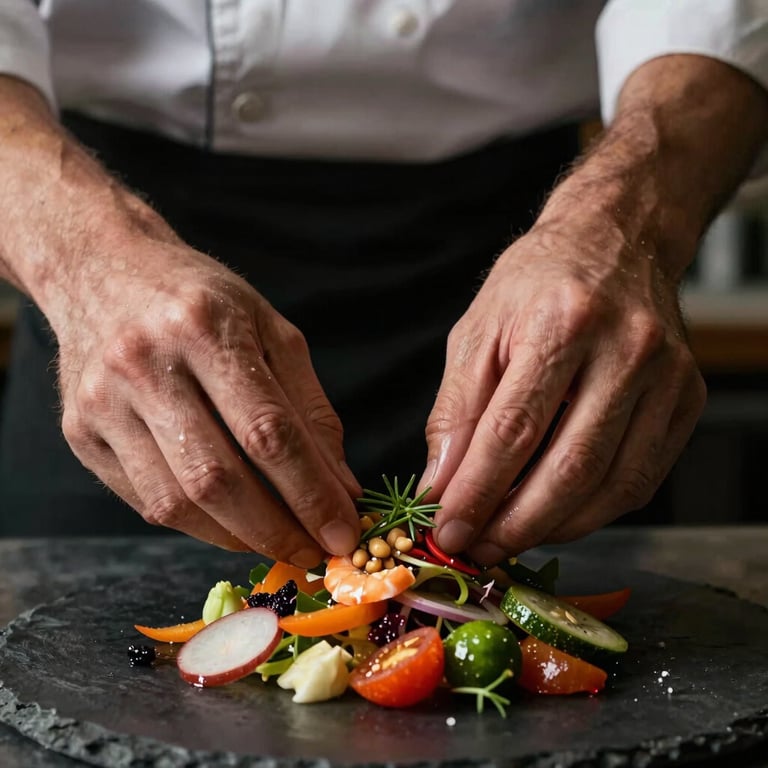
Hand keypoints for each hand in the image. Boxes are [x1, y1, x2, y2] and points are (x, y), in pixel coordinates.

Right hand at [55, 231, 360, 564]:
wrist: (102, 270)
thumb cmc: (203, 301)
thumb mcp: (272, 332)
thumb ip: (311, 410)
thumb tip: (341, 487)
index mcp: (205, 328)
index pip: (268, 432)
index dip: (312, 493)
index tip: (344, 532)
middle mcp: (145, 364)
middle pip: (218, 478)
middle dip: (276, 530)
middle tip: (314, 552)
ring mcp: (103, 402)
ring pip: (175, 501)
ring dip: (236, 536)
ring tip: (277, 541)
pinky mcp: (79, 432)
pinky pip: (144, 500)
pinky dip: (196, 524)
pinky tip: (229, 522)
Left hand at [419, 215, 704, 561]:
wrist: (617, 241)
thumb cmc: (536, 284)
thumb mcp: (478, 332)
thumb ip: (456, 411)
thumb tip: (440, 485)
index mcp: (562, 322)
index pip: (513, 431)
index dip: (476, 493)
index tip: (447, 529)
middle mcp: (626, 350)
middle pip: (568, 469)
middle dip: (514, 525)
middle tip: (475, 550)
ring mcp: (666, 377)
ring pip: (610, 485)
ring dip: (553, 527)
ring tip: (507, 540)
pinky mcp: (687, 399)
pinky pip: (641, 479)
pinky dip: (593, 511)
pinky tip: (556, 515)